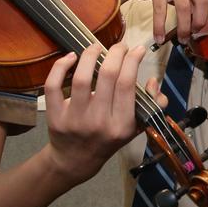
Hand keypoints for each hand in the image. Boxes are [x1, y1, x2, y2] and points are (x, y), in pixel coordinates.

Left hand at [44, 42, 153, 184]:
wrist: (76, 160)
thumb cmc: (109, 140)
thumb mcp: (137, 128)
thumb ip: (152, 105)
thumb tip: (152, 80)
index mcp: (121, 125)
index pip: (127, 84)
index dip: (133, 61)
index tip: (137, 49)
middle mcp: (99, 122)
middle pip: (108, 76)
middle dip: (116, 53)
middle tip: (119, 45)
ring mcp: (75, 119)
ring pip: (82, 78)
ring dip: (90, 55)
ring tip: (96, 47)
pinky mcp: (55, 116)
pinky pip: (54, 86)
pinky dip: (60, 67)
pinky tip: (70, 57)